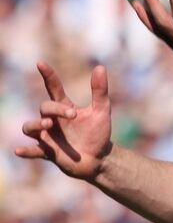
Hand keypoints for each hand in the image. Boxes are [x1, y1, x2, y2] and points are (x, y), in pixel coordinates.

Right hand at [15, 62, 112, 179]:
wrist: (99, 158)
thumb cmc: (98, 133)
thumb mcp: (102, 111)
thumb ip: (100, 91)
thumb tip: (100, 67)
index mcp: (64, 108)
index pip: (53, 88)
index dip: (48, 75)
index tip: (41, 63)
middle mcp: (53, 120)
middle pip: (45, 108)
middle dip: (56, 109)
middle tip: (73, 114)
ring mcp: (48, 136)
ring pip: (29, 127)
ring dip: (36, 125)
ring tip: (48, 125)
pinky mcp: (48, 152)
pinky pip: (33, 151)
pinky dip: (26, 150)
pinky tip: (19, 150)